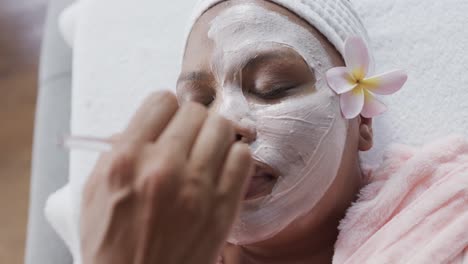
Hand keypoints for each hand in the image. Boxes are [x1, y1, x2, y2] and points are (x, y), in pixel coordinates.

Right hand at [80, 91, 253, 263]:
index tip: (167, 120)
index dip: (165, 109)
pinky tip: (223, 167)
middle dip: (191, 121)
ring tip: (206, 150)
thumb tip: (137, 128)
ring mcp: (197, 187)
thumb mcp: (94, 194)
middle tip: (187, 137)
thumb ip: (115, 152)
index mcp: (126, 160)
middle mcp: (163, 167)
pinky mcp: (223, 205)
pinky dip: (235, 155)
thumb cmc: (113, 246)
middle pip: (195, 111)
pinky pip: (243, 156)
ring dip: (215, 134)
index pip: (160, 101)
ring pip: (223, 127)